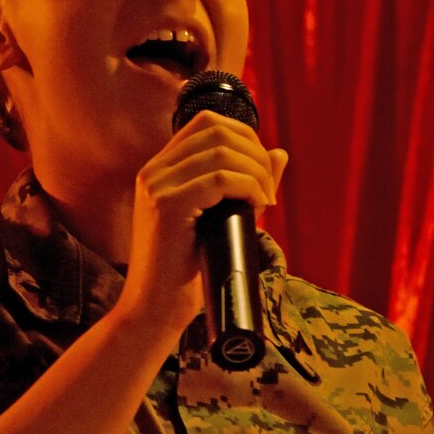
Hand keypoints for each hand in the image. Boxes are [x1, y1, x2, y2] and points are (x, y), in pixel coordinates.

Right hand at [118, 111, 288, 340]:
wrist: (154, 310)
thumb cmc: (186, 272)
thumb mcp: (221, 219)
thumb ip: (246, 185)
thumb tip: (279, 153)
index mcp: (160, 169)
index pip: (207, 123)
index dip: (244, 135)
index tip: (261, 169)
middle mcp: (154, 171)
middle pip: (217, 129)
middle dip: (254, 152)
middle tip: (268, 187)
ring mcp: (157, 186)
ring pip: (222, 152)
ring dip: (256, 172)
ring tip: (265, 200)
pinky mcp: (167, 207)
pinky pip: (220, 179)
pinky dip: (249, 187)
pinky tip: (259, 206)